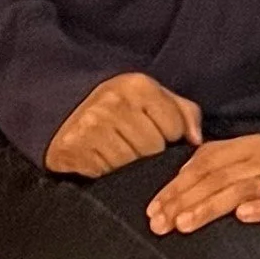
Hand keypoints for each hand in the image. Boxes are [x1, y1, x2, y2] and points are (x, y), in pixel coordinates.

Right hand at [45, 74, 202, 177]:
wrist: (63, 109)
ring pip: (131, 163)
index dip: (171, 137)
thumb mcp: (152, 98)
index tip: (158, 133)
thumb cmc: (119, 107)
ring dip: (130, 166)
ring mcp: (91, 125)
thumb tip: (197, 140)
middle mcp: (113, 102)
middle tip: (136, 146)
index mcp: (137, 85)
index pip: (175, 127)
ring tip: (121, 152)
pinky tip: (104, 159)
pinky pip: (107, 173)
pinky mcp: (74, 148)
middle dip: (151, 154)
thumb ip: (184, 113)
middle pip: (153, 148)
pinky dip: (109, 173)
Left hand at [146, 135, 259, 241]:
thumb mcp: (250, 165)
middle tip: (160, 224)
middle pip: (217, 177)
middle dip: (183, 201)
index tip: (152, 210)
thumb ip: (218, 166)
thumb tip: (176, 181)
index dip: (175, 186)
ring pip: (241, 189)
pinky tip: (242, 218)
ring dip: (210, 208)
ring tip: (185, 225)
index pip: (204, 163)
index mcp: (249, 145)